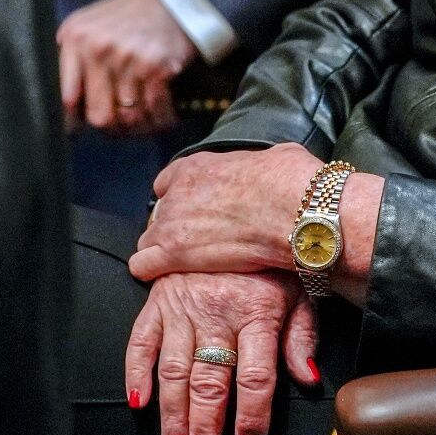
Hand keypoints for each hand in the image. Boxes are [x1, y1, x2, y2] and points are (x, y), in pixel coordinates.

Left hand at [57, 0, 194, 134]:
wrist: (170, 0)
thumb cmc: (126, 19)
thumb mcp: (88, 28)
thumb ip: (73, 61)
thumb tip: (66, 110)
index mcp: (75, 39)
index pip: (66, 99)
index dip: (74, 122)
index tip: (82, 129)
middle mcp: (98, 48)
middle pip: (99, 116)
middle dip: (112, 127)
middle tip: (121, 126)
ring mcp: (128, 58)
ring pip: (129, 118)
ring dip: (140, 127)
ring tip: (145, 123)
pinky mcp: (156, 67)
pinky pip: (155, 110)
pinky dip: (162, 120)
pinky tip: (164, 117)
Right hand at [127, 270, 318, 434]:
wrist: (235, 210)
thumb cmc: (270, 259)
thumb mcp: (299, 291)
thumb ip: (303, 336)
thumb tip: (308, 377)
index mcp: (256, 312)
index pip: (255, 376)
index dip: (251, 416)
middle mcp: (217, 312)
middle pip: (210, 382)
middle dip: (205, 428)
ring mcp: (183, 306)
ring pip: (174, 370)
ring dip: (172, 414)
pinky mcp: (158, 299)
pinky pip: (141, 340)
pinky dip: (136, 373)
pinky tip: (139, 402)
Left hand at [132, 145, 323, 280]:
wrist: (293, 209)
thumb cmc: (291, 182)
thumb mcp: (275, 157)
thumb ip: (259, 165)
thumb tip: (275, 166)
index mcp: (199, 166)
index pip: (169, 181)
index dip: (181, 198)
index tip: (195, 211)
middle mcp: (179, 191)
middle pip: (159, 213)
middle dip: (175, 227)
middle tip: (200, 242)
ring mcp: (173, 222)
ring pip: (148, 240)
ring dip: (163, 251)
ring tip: (188, 264)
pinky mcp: (174, 252)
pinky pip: (142, 264)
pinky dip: (151, 270)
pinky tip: (166, 277)